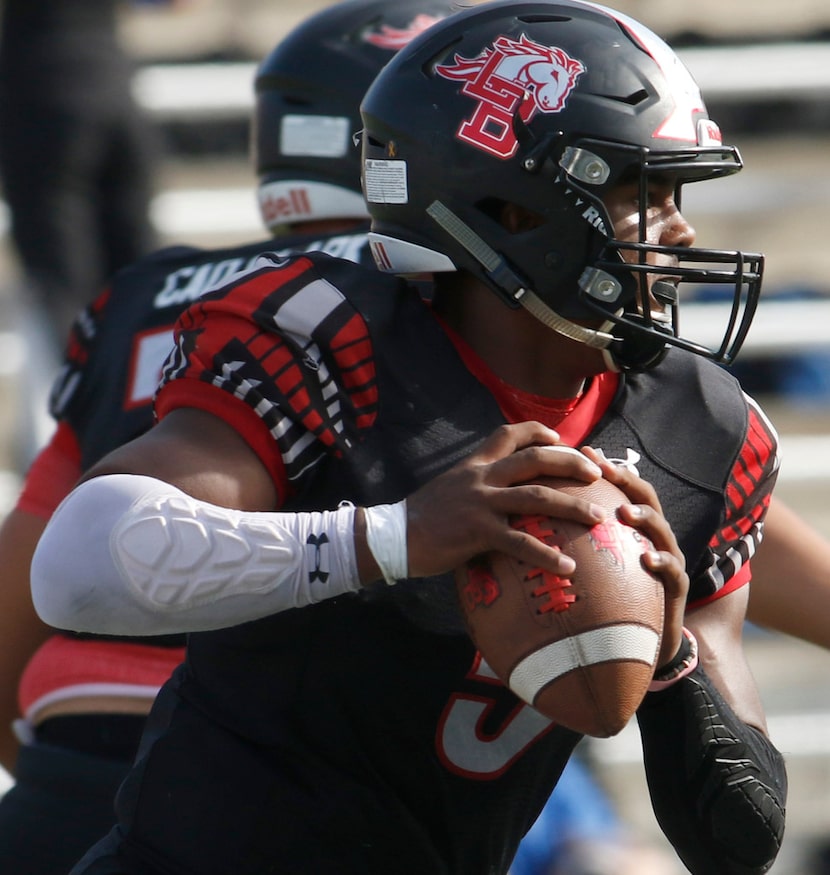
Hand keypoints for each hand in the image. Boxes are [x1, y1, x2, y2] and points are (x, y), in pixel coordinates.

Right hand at [403, 422, 607, 578]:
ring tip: (598, 517)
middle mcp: (481, 476)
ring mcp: (481, 503)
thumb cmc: (423, 516)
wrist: (394, 535)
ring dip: (572, 506)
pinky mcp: (478, 532)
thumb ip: (476, 483)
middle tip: (597, 474)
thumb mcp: (449, 486)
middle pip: (534, 459)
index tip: (562, 439)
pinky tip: (568, 567)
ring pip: (536, 497)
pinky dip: (547, 555)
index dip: (539, 432)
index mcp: (474, 464)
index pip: (509, 433)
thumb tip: (500, 491)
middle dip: (570, 463)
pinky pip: (521, 542)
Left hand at [580, 446, 689, 668]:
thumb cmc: (609, 598)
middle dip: (627, 481)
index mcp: (630, 526)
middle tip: (604, 471)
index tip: (585, 450)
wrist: (642, 642)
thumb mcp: (591, 565)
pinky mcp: (677, 587)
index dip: (606, 468)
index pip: (620, 489)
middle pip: (645, 498)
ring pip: (662, 529)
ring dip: (645, 517)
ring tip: (625, 512)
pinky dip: (662, 563)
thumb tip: (525, 524)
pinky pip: (674, 572)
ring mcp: (668, 557)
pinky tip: (648, 561)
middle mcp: (651, 536)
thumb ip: (570, 541)